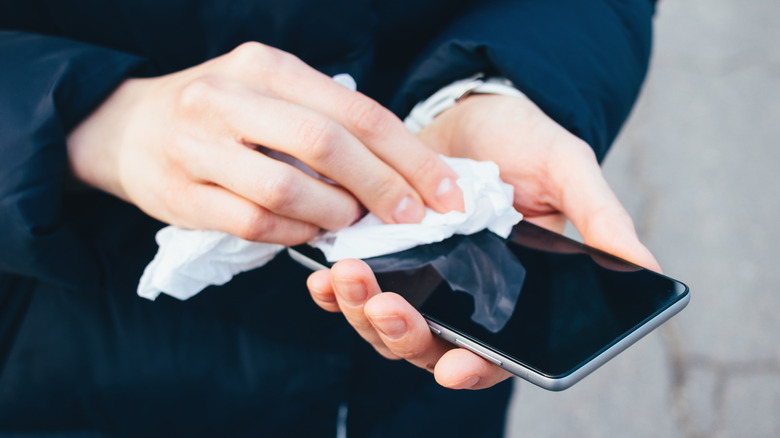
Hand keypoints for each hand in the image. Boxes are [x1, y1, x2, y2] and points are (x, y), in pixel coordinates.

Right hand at [66, 42, 463, 244]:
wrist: (127, 126)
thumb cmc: (221, 112)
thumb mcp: (272, 91)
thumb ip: (329, 120)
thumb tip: (403, 171)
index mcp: (268, 66)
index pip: (358, 111)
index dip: (411, 156)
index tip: (447, 193)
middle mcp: (231, 97)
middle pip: (327, 145)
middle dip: (383, 187)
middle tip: (412, 218)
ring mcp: (199, 145)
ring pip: (288, 189)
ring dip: (334, 212)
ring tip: (349, 219)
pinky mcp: (181, 193)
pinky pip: (256, 223)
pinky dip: (295, 232)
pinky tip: (308, 229)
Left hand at [306, 92, 659, 389]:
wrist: (469, 109)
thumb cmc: (525, 142)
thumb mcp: (567, 171)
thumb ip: (600, 219)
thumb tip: (651, 269)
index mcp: (509, 294)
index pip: (493, 353)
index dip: (475, 368)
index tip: (455, 366)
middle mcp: (460, 298)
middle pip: (426, 346)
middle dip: (402, 334)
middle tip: (387, 306)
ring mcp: (415, 279)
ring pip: (384, 325)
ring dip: (362, 312)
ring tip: (347, 278)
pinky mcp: (378, 256)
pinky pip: (350, 292)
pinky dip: (335, 292)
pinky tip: (323, 275)